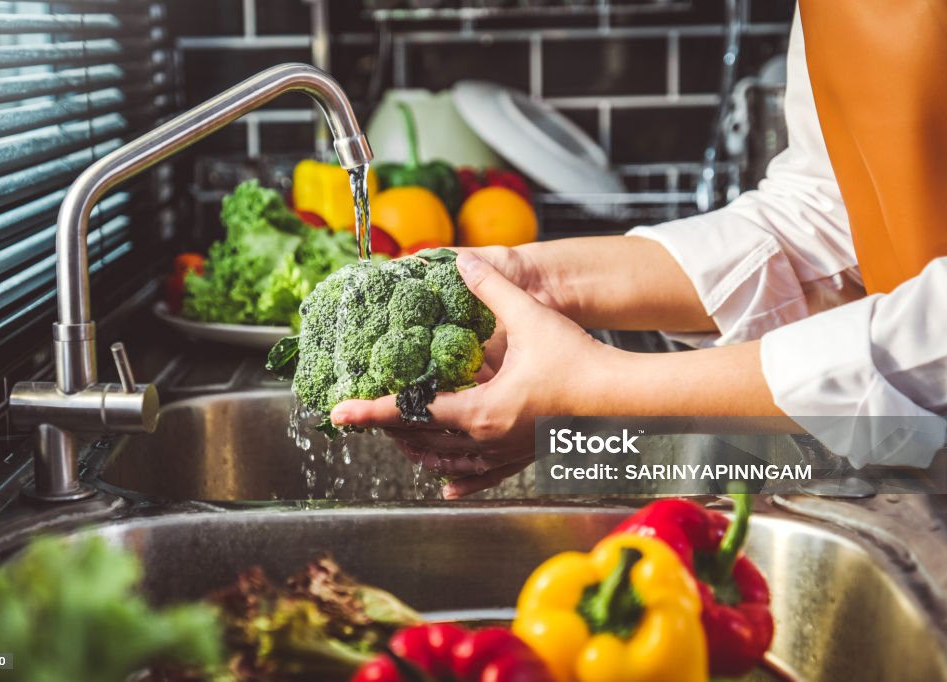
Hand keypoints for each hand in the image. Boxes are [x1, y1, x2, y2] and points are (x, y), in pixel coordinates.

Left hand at [330, 251, 615, 497]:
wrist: (623, 400)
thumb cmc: (579, 363)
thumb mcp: (529, 319)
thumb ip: (492, 290)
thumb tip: (464, 262)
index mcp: (479, 410)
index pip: (410, 411)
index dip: (370, 411)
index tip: (339, 414)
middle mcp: (486, 438)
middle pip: (422, 440)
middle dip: (390, 429)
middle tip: (366, 416)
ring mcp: (504, 452)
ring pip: (447, 462)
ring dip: (419, 451)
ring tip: (399, 441)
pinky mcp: (523, 456)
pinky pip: (483, 476)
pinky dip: (460, 480)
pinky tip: (449, 486)